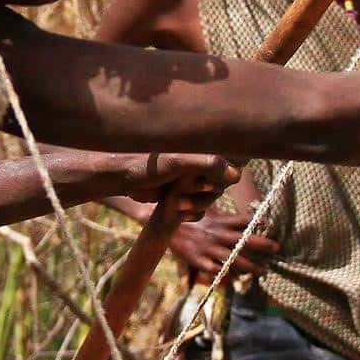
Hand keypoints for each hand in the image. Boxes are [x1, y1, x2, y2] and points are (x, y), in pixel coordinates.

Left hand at [90, 151, 240, 217]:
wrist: (123, 179)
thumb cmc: (147, 165)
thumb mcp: (178, 162)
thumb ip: (208, 164)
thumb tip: (236, 174)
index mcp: (203, 147)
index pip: (231, 162)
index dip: (221, 176)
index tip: (204, 181)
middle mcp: (201, 160)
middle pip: (223, 183)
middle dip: (206, 193)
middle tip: (185, 192)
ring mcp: (193, 177)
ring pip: (212, 198)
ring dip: (197, 204)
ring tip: (176, 204)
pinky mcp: (185, 192)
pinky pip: (201, 208)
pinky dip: (191, 212)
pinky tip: (176, 210)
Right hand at [169, 208, 278, 284]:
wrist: (163, 223)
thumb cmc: (187, 215)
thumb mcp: (205, 209)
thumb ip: (223, 213)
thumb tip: (235, 206)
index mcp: (219, 221)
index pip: (241, 220)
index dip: (255, 221)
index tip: (268, 224)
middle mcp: (217, 234)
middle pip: (243, 240)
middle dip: (261, 244)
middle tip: (276, 247)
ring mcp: (208, 248)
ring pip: (233, 259)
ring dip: (250, 266)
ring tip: (263, 271)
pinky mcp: (198, 259)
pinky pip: (214, 269)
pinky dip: (224, 274)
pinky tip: (235, 279)